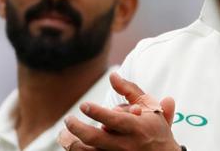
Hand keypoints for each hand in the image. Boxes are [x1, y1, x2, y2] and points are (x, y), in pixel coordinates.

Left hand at [58, 73, 178, 150]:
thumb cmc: (156, 129)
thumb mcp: (149, 107)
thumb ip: (129, 90)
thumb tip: (112, 75)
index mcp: (136, 127)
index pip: (113, 120)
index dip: (96, 112)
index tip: (83, 105)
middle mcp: (126, 145)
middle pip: (95, 138)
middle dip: (76, 128)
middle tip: (68, 120)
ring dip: (71, 143)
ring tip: (63, 134)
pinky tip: (73, 144)